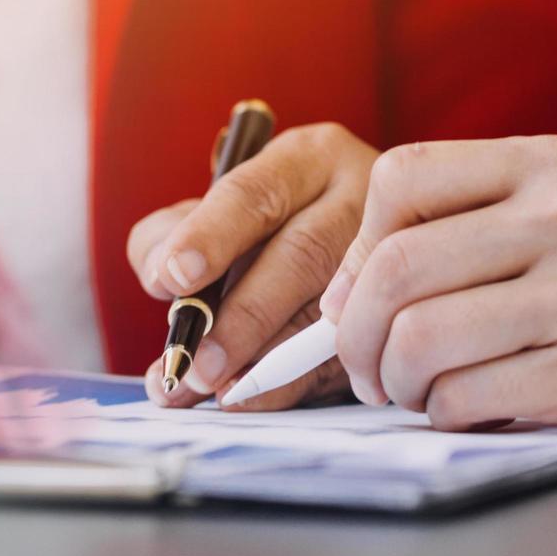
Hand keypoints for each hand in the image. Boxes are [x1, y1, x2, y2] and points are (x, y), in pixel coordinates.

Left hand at [125, 123, 372, 409]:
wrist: (357, 249)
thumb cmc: (271, 229)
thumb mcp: (222, 212)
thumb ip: (175, 234)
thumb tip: (160, 280)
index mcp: (311, 159)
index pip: (256, 191)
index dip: (211, 235)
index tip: (172, 277)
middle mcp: (361, 198)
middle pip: (300, 255)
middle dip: (240, 315)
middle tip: (191, 360)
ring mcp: (389, 257)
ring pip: (328, 310)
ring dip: (261, 358)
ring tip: (209, 388)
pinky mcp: (396, 314)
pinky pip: (344, 353)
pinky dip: (290, 382)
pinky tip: (249, 396)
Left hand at [315, 135, 556, 436]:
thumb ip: (470, 227)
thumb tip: (345, 292)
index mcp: (551, 164)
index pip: (402, 180)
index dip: (357, 248)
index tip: (357, 295)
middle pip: (395, 270)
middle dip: (358, 336)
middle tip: (368, 367)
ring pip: (420, 341)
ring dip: (400, 384)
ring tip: (421, 391)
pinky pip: (466, 399)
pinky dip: (448, 415)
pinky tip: (475, 408)